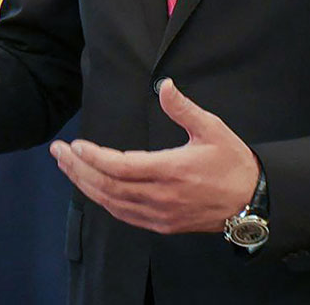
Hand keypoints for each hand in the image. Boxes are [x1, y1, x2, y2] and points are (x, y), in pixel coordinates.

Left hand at [50, 79, 258, 235]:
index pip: (121, 167)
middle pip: (108, 186)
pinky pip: (124, 214)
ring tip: (66, 167)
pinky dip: (103, 200)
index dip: (93, 157)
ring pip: (112, 202)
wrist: (252, 201)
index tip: (74, 145)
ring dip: (85, 185)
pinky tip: (91, 188)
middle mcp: (161, 197)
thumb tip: (164, 84)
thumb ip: (183, 108)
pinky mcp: (161, 225)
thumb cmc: (232, 162)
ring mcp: (159, 215)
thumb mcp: (212, 129)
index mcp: (171, 171)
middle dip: (78, 169)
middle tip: (57, 152)